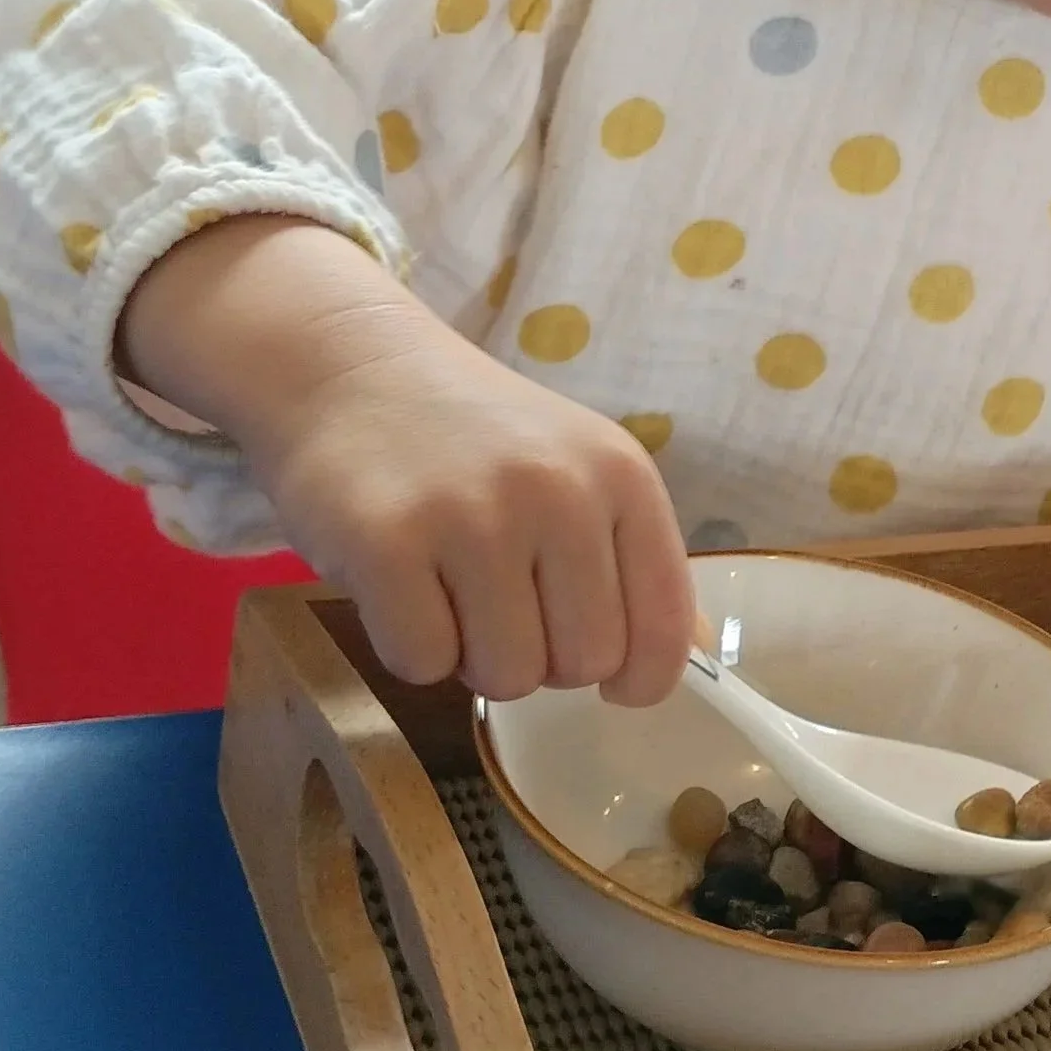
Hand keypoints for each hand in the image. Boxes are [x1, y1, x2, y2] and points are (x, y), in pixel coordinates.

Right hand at [121, 217, 693, 701]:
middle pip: (582, 665)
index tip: (611, 681)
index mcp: (621, 475)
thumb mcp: (577, 472)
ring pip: (506, 678)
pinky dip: (408, 646)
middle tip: (496, 597)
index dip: (638, 677)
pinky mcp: (387, 544)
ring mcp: (472, 516)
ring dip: (471, 655)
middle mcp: (558, 491)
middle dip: (540, 657)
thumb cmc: (472, 440)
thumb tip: (699, 659)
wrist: (351, 370)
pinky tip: (399, 584)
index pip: (662, 627)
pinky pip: (423, 665)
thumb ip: (634, 563)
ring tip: (446, 584)